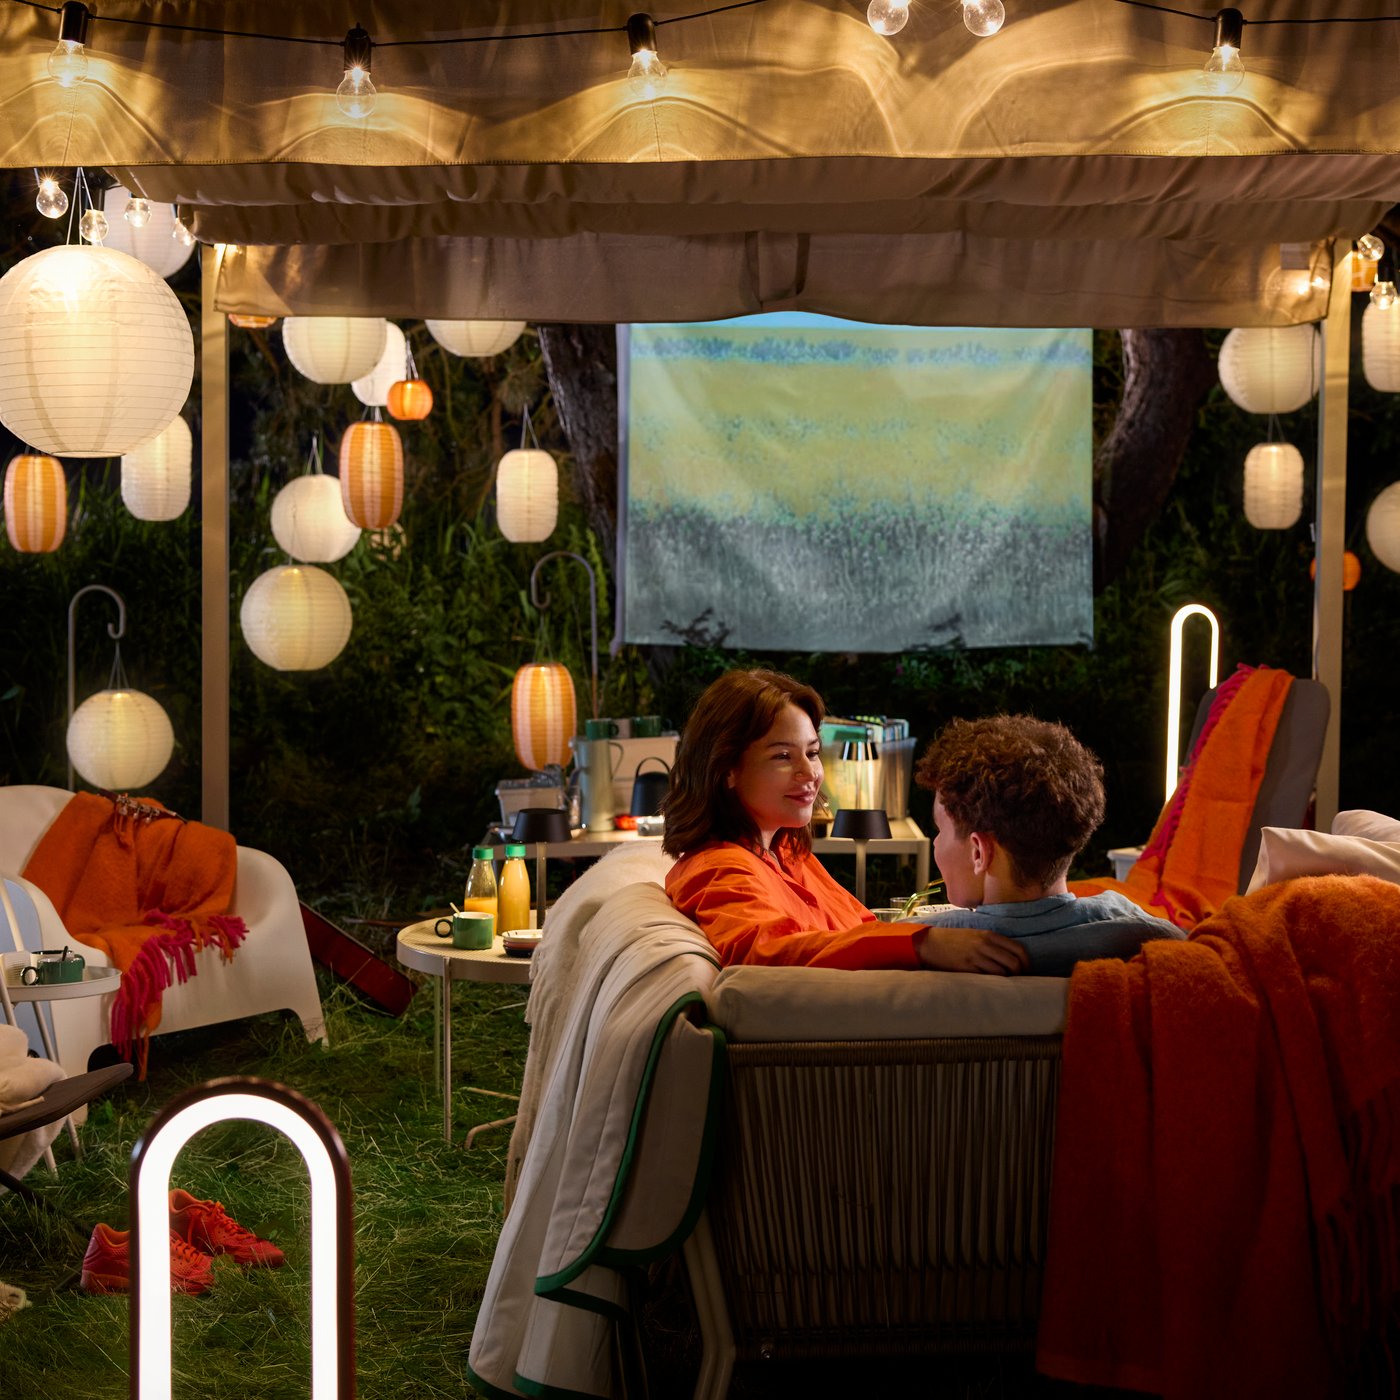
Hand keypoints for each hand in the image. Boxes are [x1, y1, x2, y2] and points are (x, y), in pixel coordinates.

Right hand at [913, 925, 1028, 975]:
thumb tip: (1012, 958)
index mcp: (989, 935)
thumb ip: (993, 943)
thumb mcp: (975, 935)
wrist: (930, 943)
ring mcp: (976, 957)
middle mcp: (985, 944)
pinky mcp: (968, 968)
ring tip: (1006, 986)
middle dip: (1020, 975)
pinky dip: (994, 984)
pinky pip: (988, 978)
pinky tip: (993, 986)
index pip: (1019, 950)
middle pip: (1014, 963)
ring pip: (1003, 972)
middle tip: (1018, 982)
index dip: (1027, 963)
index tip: (1027, 971)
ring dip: (1007, 981)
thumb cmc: (954, 940)